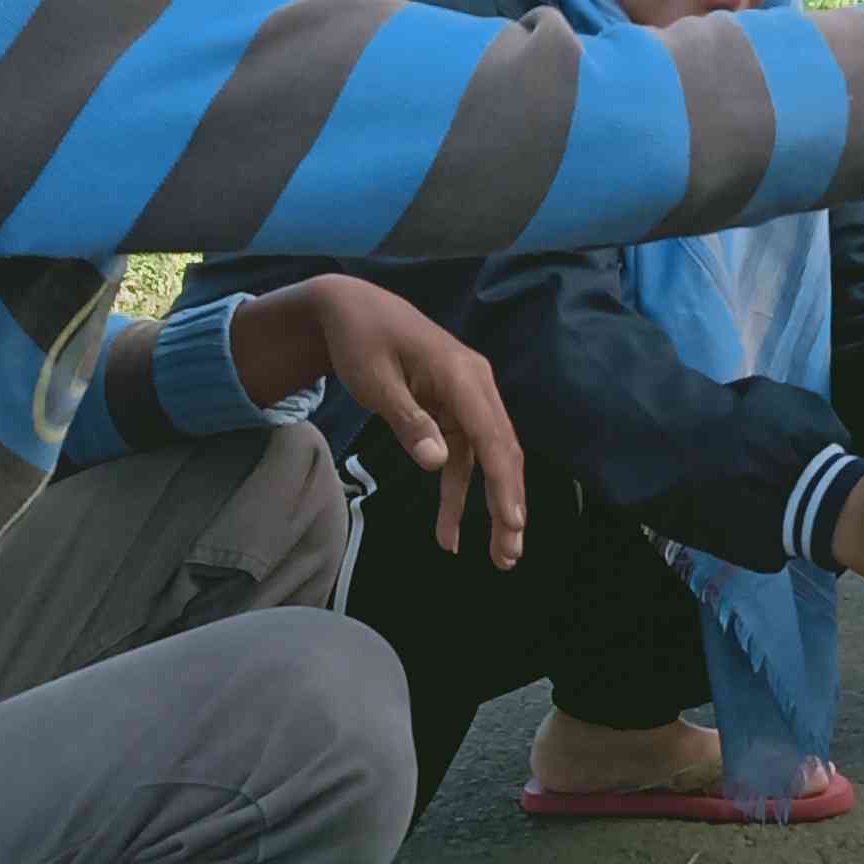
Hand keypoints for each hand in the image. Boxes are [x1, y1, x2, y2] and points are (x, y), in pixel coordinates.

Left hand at [234, 275, 528, 566]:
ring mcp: (468, 400)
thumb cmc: (362, 339)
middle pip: (502, 452)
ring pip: (487, 461)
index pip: (492, 435)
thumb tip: (437, 463)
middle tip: (509, 555)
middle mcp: (476, 386)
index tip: (512, 521)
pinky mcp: (455, 411)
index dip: (503, 482)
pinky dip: (458, 493)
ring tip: (498, 556)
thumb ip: (408, 421)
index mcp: (461, 375)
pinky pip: (463, 458)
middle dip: (507, 505)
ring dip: (490, 506)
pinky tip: (449, 533)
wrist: (352, 308)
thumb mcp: (376, 381)